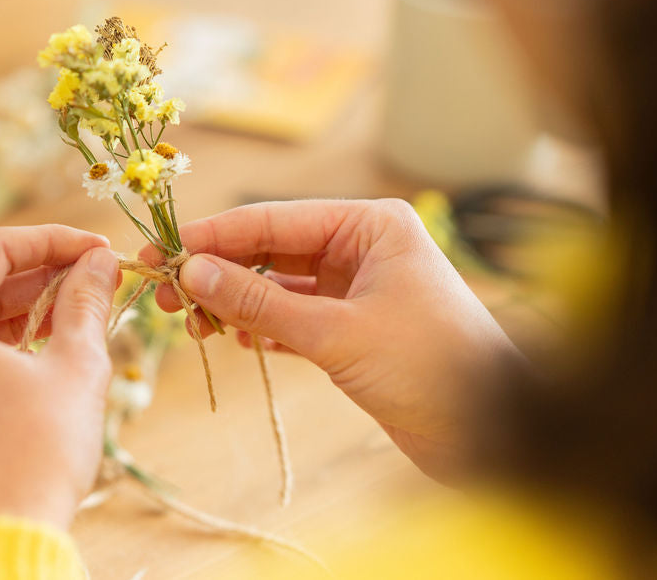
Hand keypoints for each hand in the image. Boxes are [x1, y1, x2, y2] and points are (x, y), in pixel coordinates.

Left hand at [0, 225, 119, 532]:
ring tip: (73, 311)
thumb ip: (85, 302)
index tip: (98, 249)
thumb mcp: (75, 367)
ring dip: (18, 313)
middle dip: (37, 277)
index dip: (53, 241)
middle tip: (92, 277)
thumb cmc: (36, 455)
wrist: (2, 545)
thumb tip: (100, 265)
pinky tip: (39, 353)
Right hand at [142, 200, 518, 479]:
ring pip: (278, 284)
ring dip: (235, 302)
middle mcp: (363, 247)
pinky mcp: (354, 327)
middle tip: (165, 291)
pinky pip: (293, 315)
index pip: (274, 219)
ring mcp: (358, 287)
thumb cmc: (433, 368)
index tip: (161, 250)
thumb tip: (192, 272)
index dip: (213, 235)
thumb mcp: (337, 333)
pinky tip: (233, 337)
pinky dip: (262, 326)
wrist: (495, 436)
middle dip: (218, 270)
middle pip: (271, 248)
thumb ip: (260, 302)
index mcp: (371, 225)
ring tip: (193, 322)